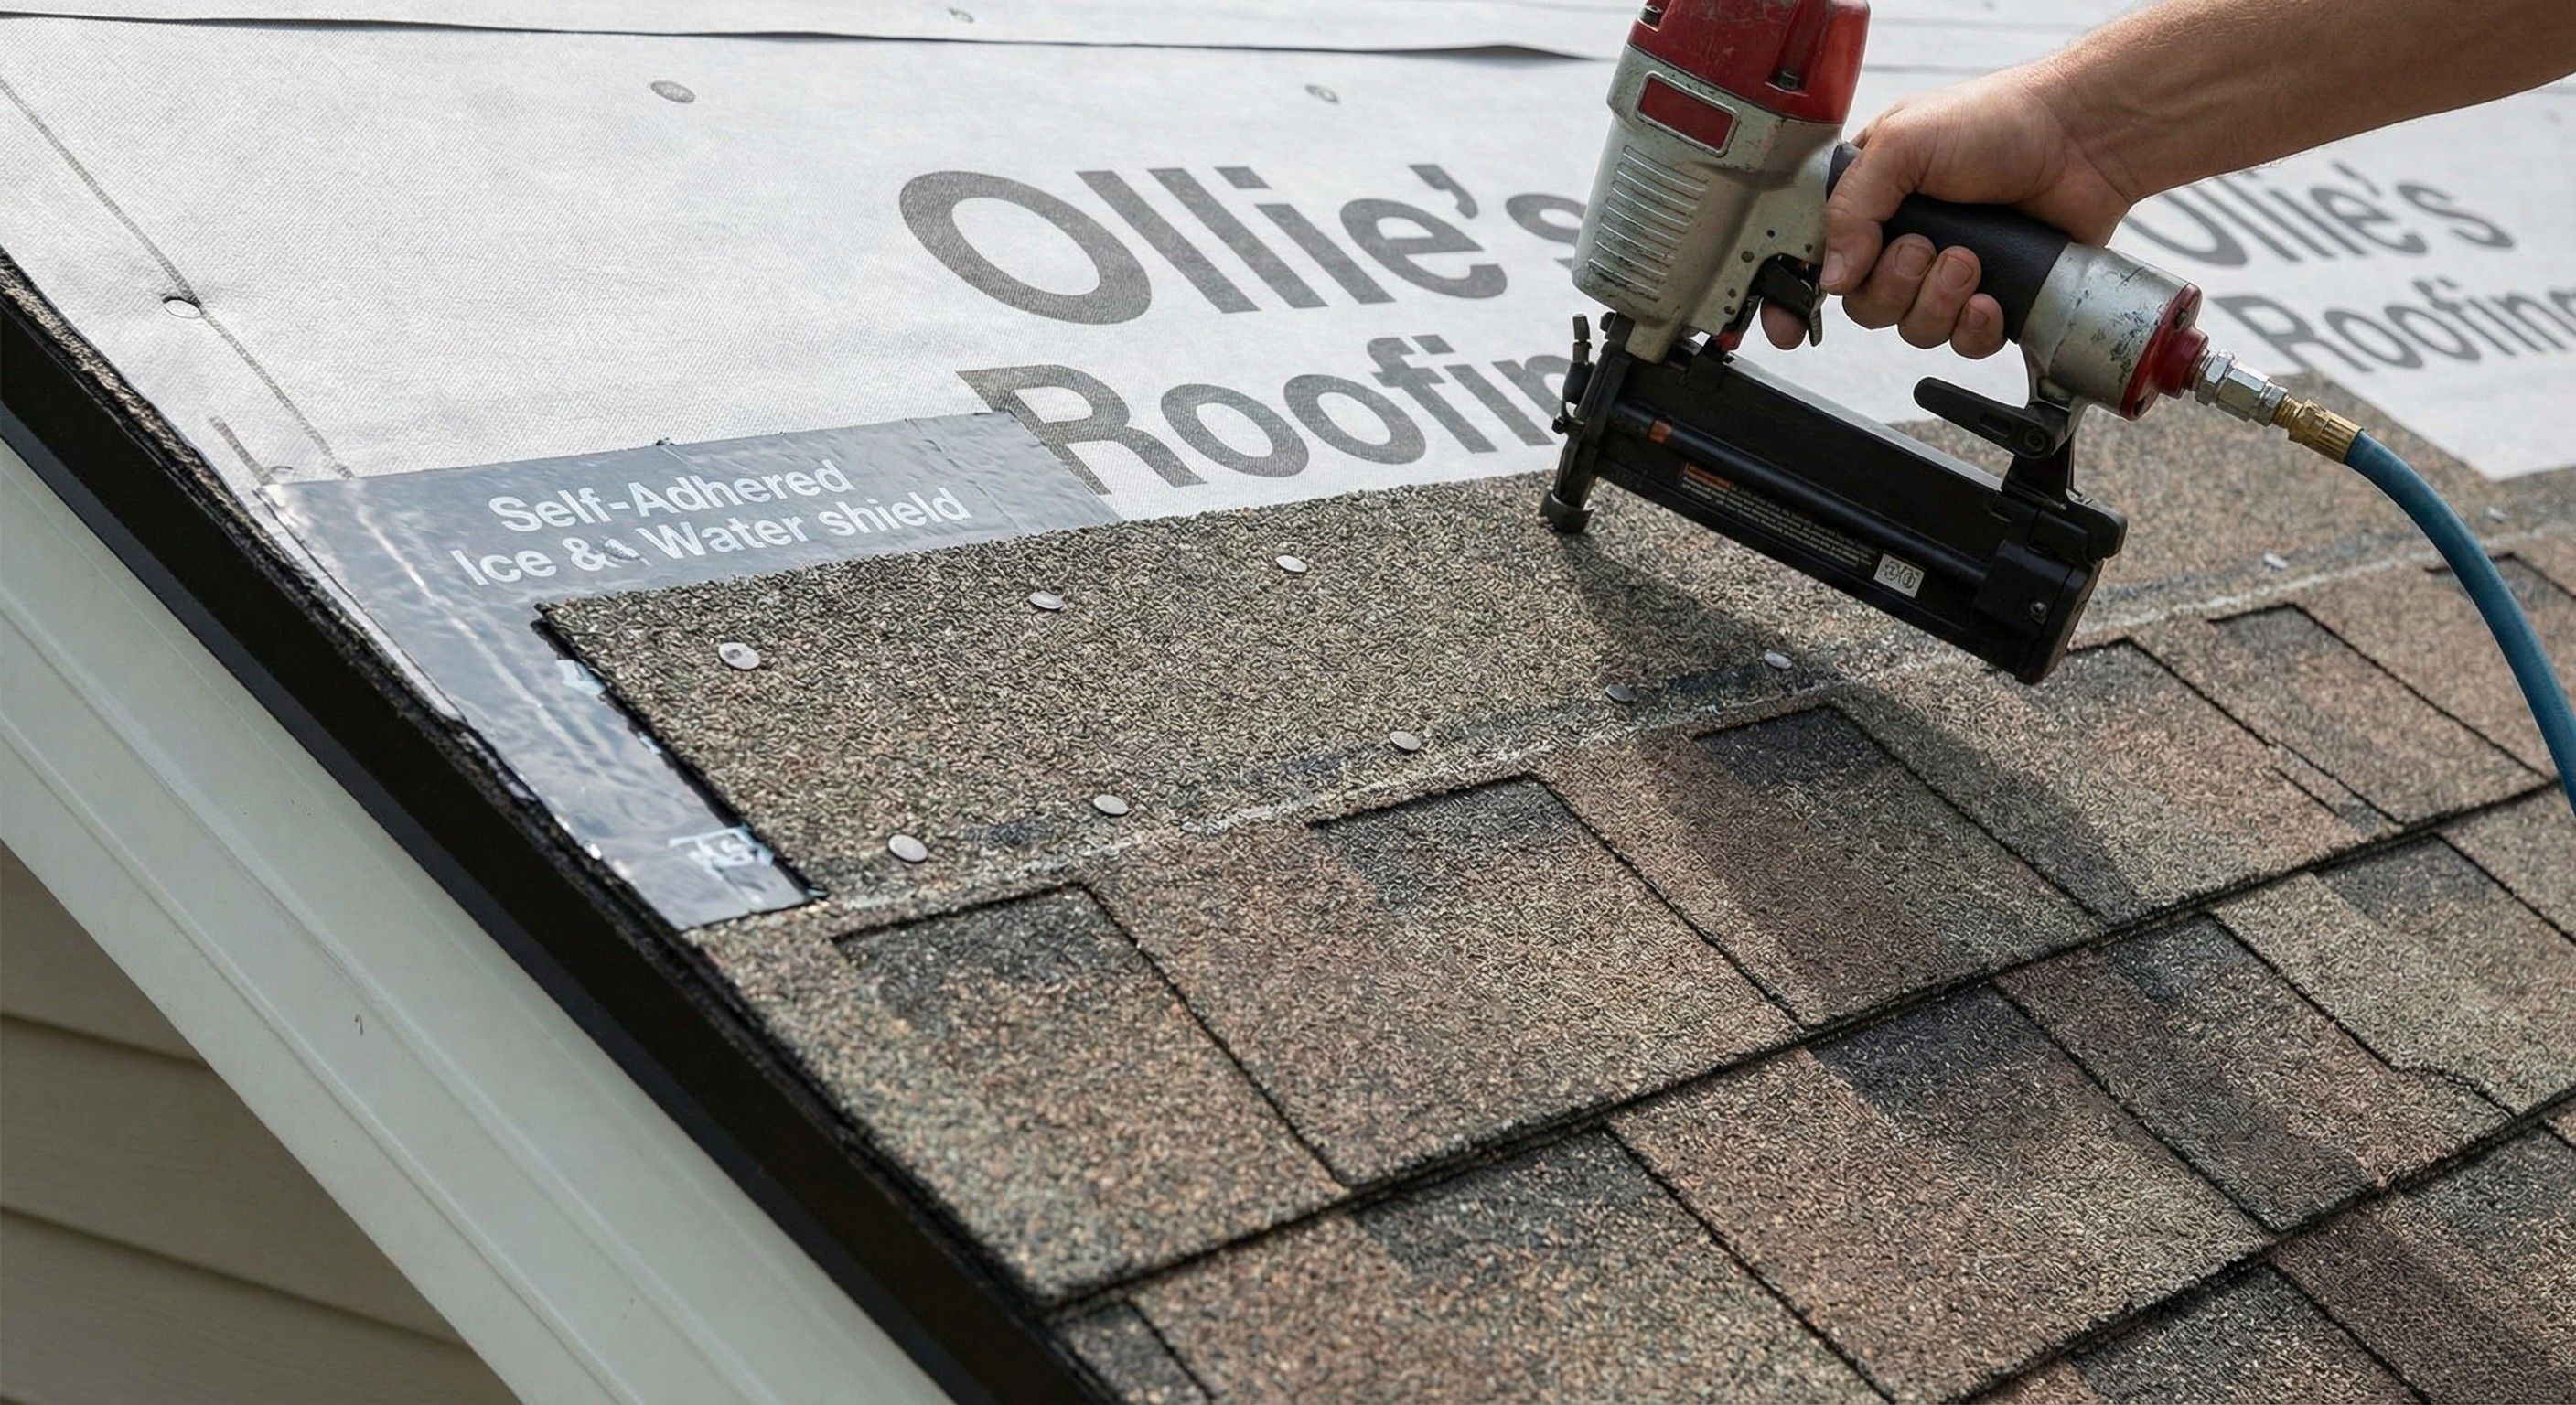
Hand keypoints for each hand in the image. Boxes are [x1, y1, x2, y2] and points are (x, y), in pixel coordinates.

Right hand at [1759, 63, 2139, 355]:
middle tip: (1925, 247)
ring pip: (1910, 328)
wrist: (2082, 141)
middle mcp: (1900, 238)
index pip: (1813, 256)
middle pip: (1862, 304)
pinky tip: (1990, 297)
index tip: (1789, 326)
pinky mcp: (1987, 298)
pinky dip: (1973, 327)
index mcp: (1868, 198)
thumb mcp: (1903, 143)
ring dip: (1938, 301)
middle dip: (1892, 285)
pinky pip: (1960, 344)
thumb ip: (1852, 207)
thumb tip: (1831, 276)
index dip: (1795, 295)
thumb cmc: (1997, 121)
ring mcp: (1944, 273)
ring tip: (1972, 259)